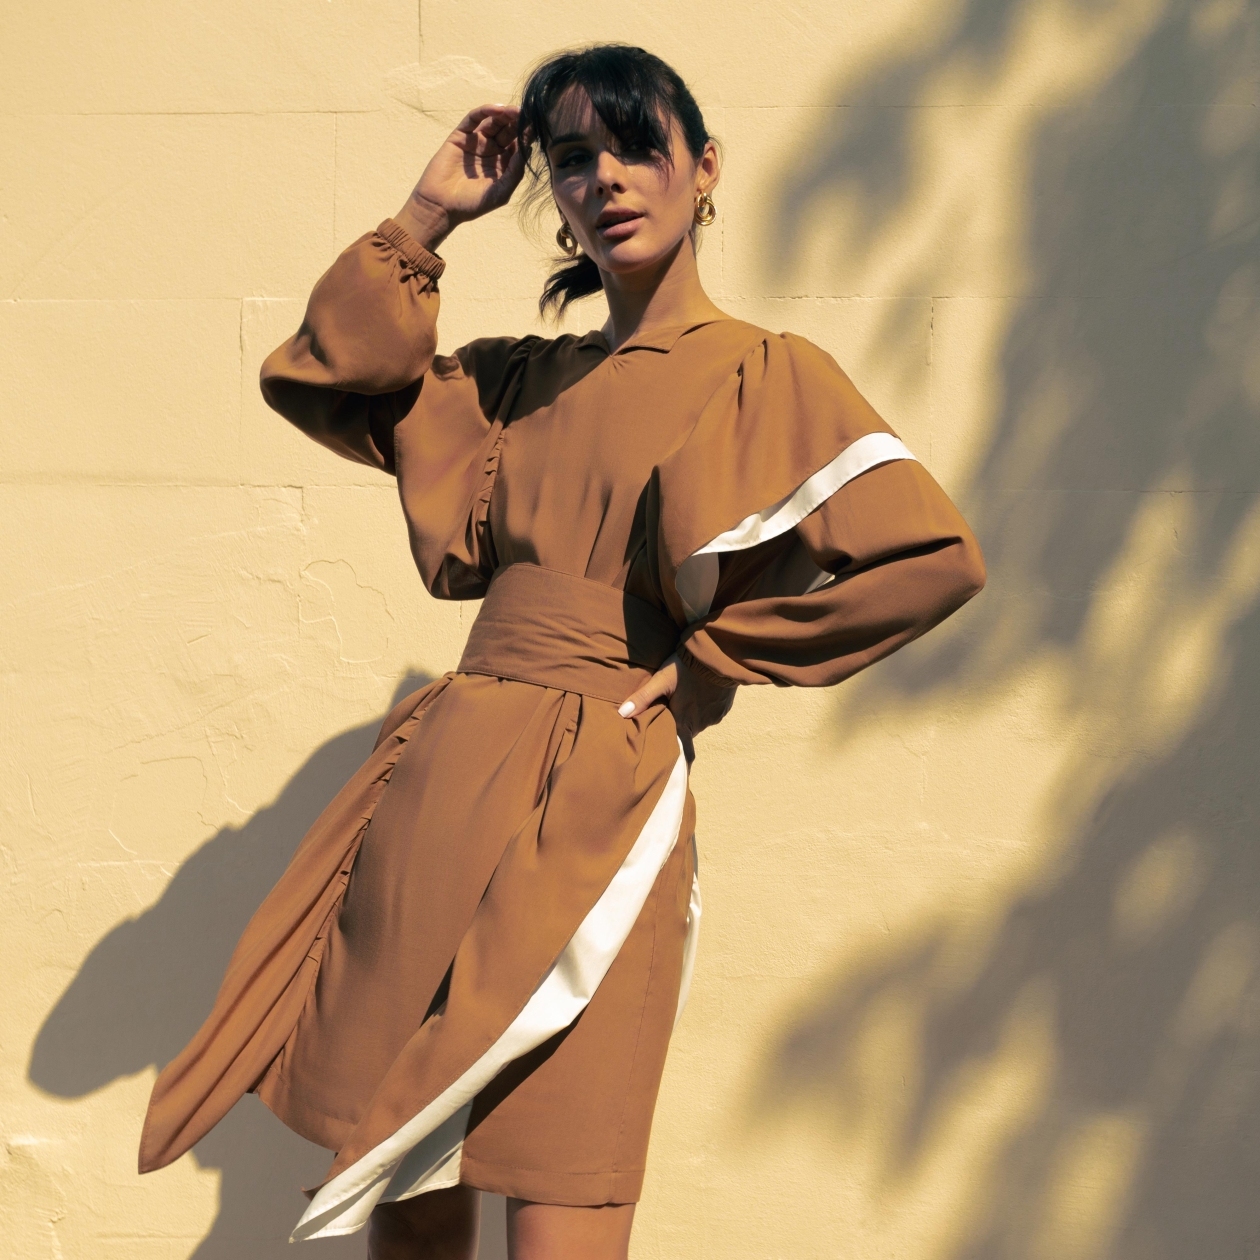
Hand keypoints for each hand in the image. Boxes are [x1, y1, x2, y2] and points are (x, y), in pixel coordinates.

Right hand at [397, 104, 528, 248]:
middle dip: (518, 121)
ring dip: (505, 114)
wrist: (441, 206)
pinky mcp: (461, 136)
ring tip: (515, 111)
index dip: (527, 136)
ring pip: (493, 122)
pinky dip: (485, 111)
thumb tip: (528, 148)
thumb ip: (515, 171)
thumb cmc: (472, 204)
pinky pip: (474, 119)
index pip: (519, 145)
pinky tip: (497, 110)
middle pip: (508, 130)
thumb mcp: (500, 191)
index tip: (537, 127)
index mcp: (503, 164)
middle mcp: (491, 151)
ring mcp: (476, 142)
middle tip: (528, 114)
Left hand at [618, 653, 735, 759]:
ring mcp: (714, 716)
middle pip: (685, 733)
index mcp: (683, 722)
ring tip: (684, 701)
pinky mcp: (724, 707)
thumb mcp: (661, 679)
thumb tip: (621, 714)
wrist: (720, 654)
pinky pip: (711, 713)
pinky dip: (704, 707)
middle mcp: (700, 724)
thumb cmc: (687, 667)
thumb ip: (642, 698)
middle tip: (668, 718)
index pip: (681, 751)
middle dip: (677, 728)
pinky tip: (700, 693)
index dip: (676, 760)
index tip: (673, 771)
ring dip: (691, 716)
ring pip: (698, 722)